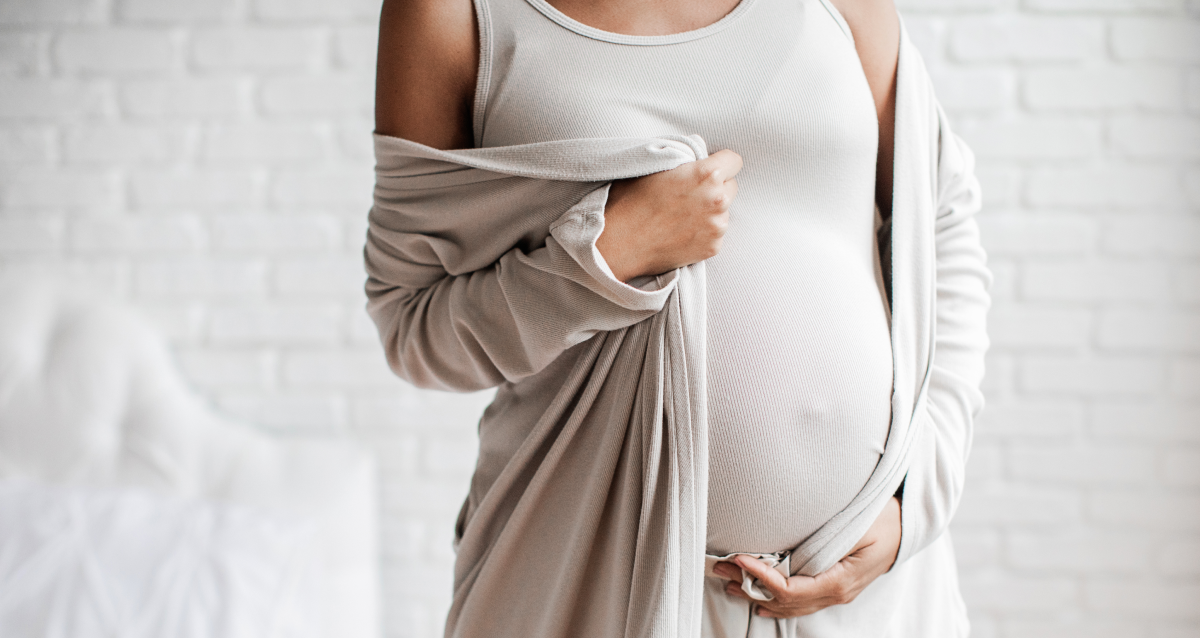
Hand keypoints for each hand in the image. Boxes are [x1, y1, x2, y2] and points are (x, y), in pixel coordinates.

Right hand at [595, 149, 741, 281]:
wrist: (619, 243)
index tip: (709, 169)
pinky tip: (681, 232)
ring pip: (724, 212)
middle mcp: (717, 199)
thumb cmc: (630, 201)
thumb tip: (696, 156)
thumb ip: (684, 159)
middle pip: (732, 186)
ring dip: (710, 211)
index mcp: (706, 174)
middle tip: (690, 194)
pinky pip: (716, 233)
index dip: (720, 163)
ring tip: (681, 216)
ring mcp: (717, 226)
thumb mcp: (655, 166)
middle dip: (716, 187)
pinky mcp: (712, 247)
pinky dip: (704, 232)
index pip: (734, 161)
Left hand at [713, 497, 901, 617]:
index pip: (790, 590)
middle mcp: (835, 594)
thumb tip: (789, 540)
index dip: (761, 577)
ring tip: (728, 582)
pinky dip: (776, 600)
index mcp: (839, 582)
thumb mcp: (859, 523)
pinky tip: (760, 600)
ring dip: (757, 594)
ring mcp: (835, 594)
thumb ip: (826, 536)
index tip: (739, 558)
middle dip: (749, 586)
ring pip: (790, 606)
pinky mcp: (834, 587)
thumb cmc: (885, 519)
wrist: (909, 525)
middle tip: (720, 568)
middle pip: (784, 601)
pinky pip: (801, 602)